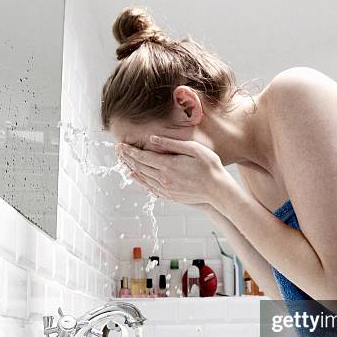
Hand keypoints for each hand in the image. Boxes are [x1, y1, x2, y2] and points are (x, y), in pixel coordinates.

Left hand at [118, 135, 232, 205]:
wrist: (218, 190)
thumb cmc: (210, 166)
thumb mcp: (193, 149)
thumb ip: (171, 144)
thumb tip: (152, 139)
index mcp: (168, 166)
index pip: (143, 156)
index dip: (130, 150)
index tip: (121, 144)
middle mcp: (163, 179)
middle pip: (140, 167)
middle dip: (127, 158)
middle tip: (118, 151)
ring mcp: (166, 189)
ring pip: (143, 178)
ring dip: (132, 168)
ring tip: (123, 162)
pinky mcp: (170, 196)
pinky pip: (150, 188)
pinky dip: (141, 181)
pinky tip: (136, 177)